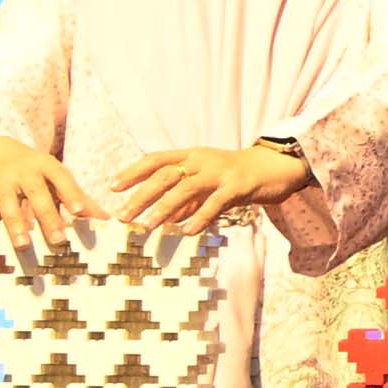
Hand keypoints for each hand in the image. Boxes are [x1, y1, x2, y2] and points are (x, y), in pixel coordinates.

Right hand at [0, 136, 98, 255]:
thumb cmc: (29, 167)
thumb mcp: (53, 175)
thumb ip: (78, 197)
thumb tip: (108, 219)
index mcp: (46, 166)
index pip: (62, 179)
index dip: (71, 194)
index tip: (81, 212)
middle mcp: (24, 171)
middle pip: (37, 194)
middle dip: (48, 216)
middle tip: (59, 239)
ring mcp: (1, 180)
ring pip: (8, 203)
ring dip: (16, 224)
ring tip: (23, 243)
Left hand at [106, 143, 310, 237]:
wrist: (274, 167)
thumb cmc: (234, 177)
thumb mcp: (206, 183)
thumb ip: (184, 199)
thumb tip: (161, 218)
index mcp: (191, 155)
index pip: (156, 159)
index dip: (133, 172)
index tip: (113, 187)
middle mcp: (202, 160)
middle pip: (165, 175)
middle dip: (141, 195)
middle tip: (123, 215)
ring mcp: (220, 172)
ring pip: (186, 188)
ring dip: (163, 208)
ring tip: (147, 226)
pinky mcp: (238, 186)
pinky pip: (214, 203)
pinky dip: (199, 217)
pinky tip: (186, 232)